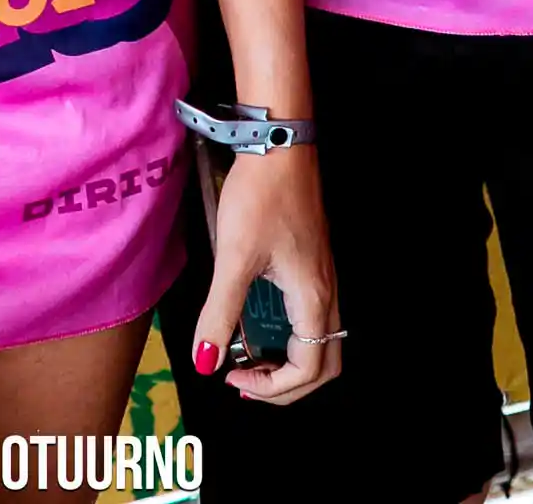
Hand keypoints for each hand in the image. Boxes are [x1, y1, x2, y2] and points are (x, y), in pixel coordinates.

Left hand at [190, 145, 338, 404]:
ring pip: (323, 340)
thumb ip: (219, 313)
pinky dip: (292, 336)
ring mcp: (324, 276)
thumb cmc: (259, 197)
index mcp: (313, 298)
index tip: (234, 377)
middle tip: (248, 381)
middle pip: (326, 363)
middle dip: (290, 386)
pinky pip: (314, 317)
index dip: (274, 389)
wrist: (280, 143)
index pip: (308, 369)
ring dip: (292, 362)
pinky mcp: (314, 260)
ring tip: (253, 360)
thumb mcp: (233, 257)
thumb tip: (205, 363)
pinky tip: (261, 321)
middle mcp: (327, 292)